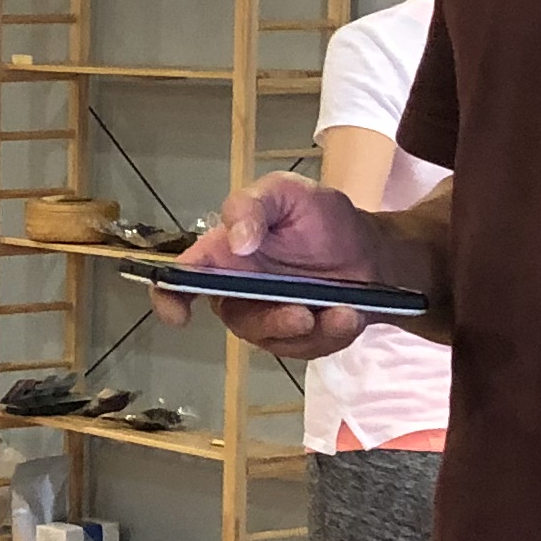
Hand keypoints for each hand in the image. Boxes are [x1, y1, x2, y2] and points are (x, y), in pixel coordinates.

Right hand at [142, 173, 389, 359]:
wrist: (370, 250)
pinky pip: (307, 348)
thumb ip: (253, 206)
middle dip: (270, 321)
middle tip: (304, 314)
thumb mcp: (287, 193)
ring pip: (274, 339)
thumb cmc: (320, 218)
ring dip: (309, 330)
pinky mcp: (299, 340)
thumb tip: (237, 241)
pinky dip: (333, 333)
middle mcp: (238, 294)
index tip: (180, 315)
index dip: (170, 299)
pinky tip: (350, 314)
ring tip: (344, 311)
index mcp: (222, 257)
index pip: (182, 281)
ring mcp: (268, 321)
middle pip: (236, 319)